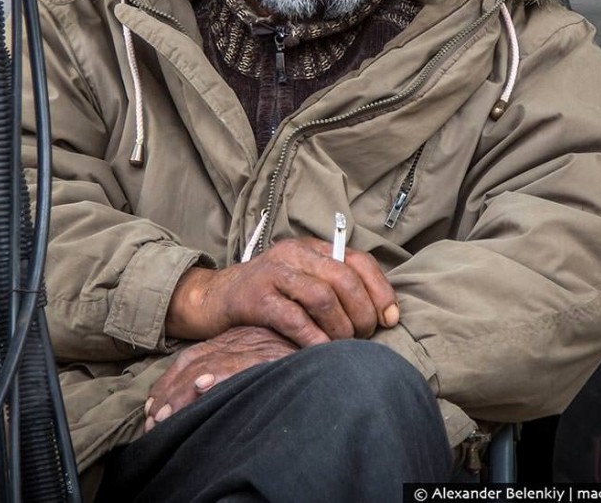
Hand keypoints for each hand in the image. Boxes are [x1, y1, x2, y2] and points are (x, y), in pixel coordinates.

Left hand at [144, 326, 295, 431]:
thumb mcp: (261, 364)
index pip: (193, 360)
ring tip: (167, 414)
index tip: (153, 408)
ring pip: (212, 365)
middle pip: (195, 363)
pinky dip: (223, 373)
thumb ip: (237, 375)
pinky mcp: (275, 354)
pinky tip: (206, 385)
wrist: (336, 355)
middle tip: (155, 419)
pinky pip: (244, 364)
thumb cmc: (299, 365)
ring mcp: (257, 346)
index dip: (171, 383)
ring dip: (186, 390)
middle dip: (171, 391)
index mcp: (235, 342)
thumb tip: (199, 397)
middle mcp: (242, 341)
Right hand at [164, 238, 398, 346]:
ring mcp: (273, 273)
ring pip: (323, 296)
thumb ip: (334, 290)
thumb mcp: (300, 284)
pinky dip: (313, 338)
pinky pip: (293, 318)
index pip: (358, 259)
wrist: (211, 300)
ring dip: (341, 327)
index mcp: (310, 248)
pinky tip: (320, 352)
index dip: (380, 290)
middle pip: (344, 278)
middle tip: (363, 337)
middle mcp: (293, 254)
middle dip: (362, 312)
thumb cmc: (265, 299)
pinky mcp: (255, 297)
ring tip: (342, 346)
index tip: (390, 319)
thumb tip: (383, 316)